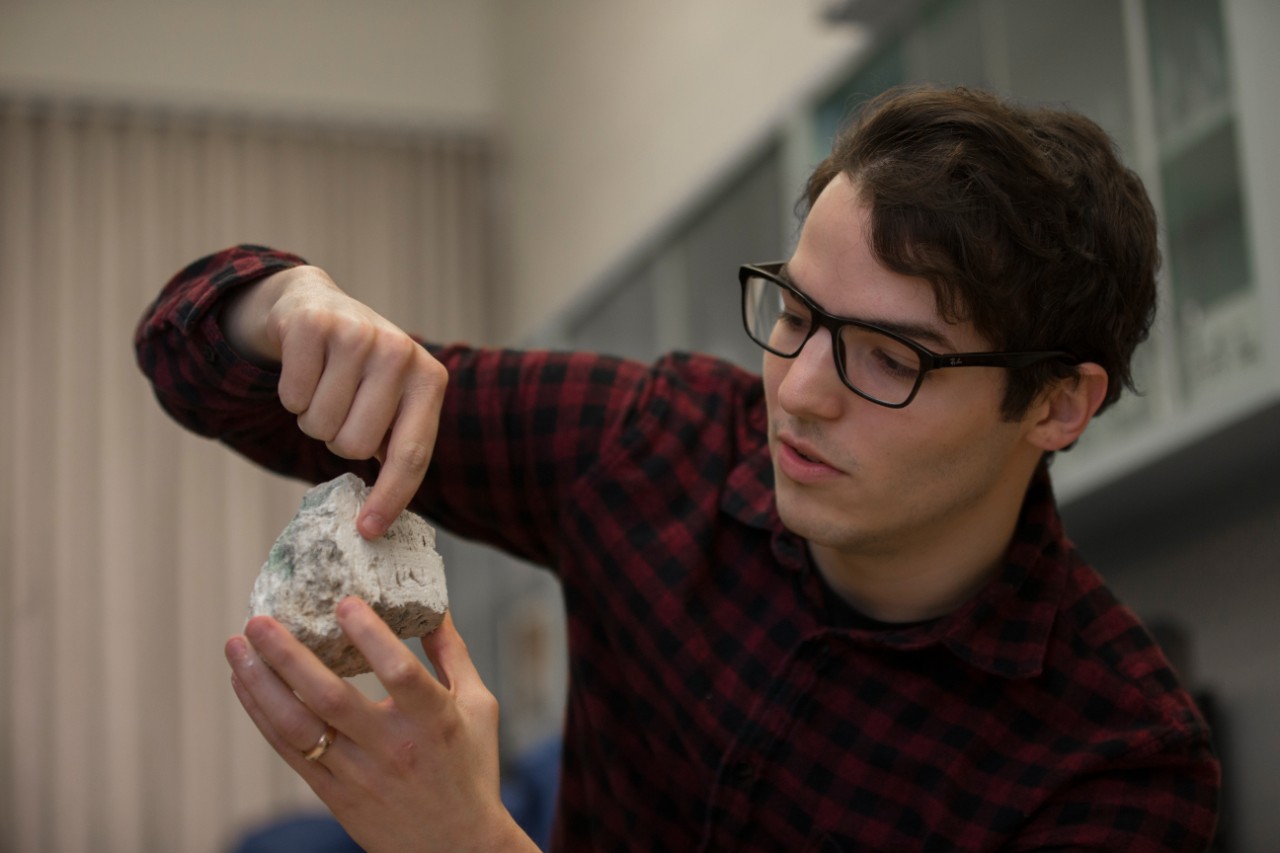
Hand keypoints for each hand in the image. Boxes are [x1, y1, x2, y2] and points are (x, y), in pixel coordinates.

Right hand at [221, 266, 447, 537]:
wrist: (318, 305)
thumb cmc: (362, 372)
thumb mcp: (393, 403)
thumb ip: (396, 449)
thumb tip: (378, 521)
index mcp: (429, 379)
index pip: (411, 454)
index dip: (389, 497)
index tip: (368, 531)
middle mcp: (401, 352)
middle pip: (354, 446)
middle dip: (337, 438)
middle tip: (341, 408)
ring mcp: (359, 333)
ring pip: (319, 424)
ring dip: (312, 416)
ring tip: (325, 385)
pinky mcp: (315, 324)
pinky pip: (292, 397)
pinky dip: (290, 394)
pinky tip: (304, 367)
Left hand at [226, 599, 536, 852]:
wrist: (456, 847)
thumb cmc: (470, 769)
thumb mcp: (478, 705)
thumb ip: (452, 653)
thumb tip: (433, 604)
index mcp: (433, 720)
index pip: (400, 673)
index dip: (371, 636)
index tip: (344, 602)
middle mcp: (391, 748)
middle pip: (331, 698)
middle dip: (288, 656)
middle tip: (259, 620)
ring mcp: (357, 774)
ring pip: (297, 726)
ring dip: (261, 684)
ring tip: (236, 646)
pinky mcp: (334, 794)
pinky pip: (289, 751)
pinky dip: (262, 714)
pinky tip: (245, 682)